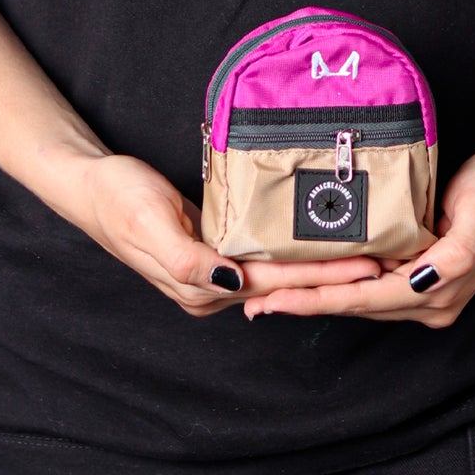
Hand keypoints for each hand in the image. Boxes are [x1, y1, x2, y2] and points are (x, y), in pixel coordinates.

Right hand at [75, 152, 384, 315]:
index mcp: (199, 287)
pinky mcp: (212, 253)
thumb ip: (188, 259)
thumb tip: (232, 282)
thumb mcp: (149, 222)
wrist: (89, 185)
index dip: (321, 278)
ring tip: (366, 256)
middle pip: (283, 286)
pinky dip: (293, 254)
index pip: (273, 285)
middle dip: (334, 278)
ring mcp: (212, 274)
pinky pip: (261, 259)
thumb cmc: (117, 198)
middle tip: (385, 265)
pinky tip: (318, 244)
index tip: (366, 268)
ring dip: (319, 268)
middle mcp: (211, 289)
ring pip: (276, 275)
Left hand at [239, 147, 474, 326]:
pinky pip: (372, 286)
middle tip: (253, 302)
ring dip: (316, 297)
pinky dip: (338, 284)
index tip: (275, 300)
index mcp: (439, 289)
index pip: (363, 298)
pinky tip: (311, 279)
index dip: (316, 300)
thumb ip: (455, 251)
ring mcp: (426, 293)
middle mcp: (430, 301)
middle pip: (355, 305)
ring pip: (359, 299)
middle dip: (304, 304)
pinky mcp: (423, 277)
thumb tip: (425, 275)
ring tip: (270, 295)